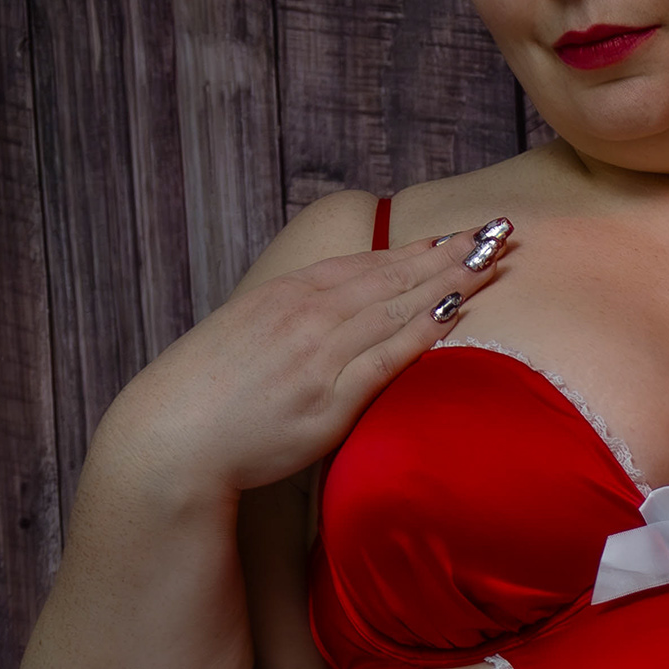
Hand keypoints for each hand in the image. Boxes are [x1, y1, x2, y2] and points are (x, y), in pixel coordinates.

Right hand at [108, 225, 512, 499]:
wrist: (172, 436)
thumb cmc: (207, 393)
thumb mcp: (246, 335)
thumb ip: (290, 321)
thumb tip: (326, 317)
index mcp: (287, 296)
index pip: (364, 264)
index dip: (415, 250)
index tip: (454, 237)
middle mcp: (306, 315)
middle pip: (391, 276)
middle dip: (448, 253)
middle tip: (496, 232)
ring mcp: (320, 355)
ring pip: (395, 307)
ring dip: (448, 281)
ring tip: (491, 261)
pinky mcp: (329, 399)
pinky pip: (385, 357)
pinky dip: (422, 331)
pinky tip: (454, 312)